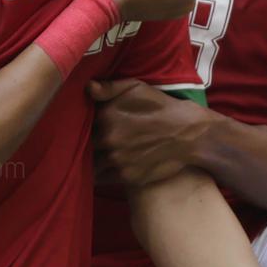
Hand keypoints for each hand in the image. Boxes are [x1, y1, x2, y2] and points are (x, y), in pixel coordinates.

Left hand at [89, 79, 213, 187]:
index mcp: (106, 115)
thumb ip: (109, 88)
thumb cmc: (161, 107)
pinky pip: (103, 178)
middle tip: (84, 143)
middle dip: (82, 145)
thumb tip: (87, 88)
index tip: (78, 127)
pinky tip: (107, 167)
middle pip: (82, 145)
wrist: (189, 134)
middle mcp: (108, 139)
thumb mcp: (137, 88)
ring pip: (90, 164)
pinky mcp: (126, 177)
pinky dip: (102, 174)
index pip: (79, 123)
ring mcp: (116, 160)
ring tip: (95, 157)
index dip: (77, 126)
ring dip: (91, 161)